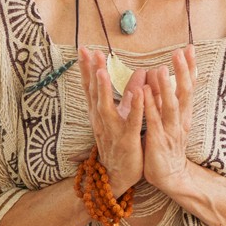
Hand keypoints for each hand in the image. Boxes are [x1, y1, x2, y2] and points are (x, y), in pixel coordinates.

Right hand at [81, 48, 145, 193]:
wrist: (118, 176)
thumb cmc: (121, 144)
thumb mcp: (125, 115)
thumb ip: (132, 93)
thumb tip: (141, 72)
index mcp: (100, 113)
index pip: (91, 87)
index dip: (87, 69)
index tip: (84, 50)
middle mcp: (102, 120)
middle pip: (94, 93)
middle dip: (91, 73)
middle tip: (87, 52)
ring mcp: (112, 131)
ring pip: (105, 107)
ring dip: (104, 89)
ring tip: (102, 71)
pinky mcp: (127, 141)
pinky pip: (130, 122)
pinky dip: (135, 108)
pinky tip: (140, 94)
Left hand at [141, 46, 195, 196]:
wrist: (171, 176)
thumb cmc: (167, 145)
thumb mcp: (170, 119)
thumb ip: (166, 99)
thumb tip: (164, 78)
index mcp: (182, 113)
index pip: (188, 86)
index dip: (189, 68)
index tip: (190, 48)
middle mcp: (179, 119)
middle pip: (184, 92)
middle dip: (182, 72)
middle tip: (180, 52)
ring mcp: (170, 130)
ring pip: (170, 106)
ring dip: (165, 87)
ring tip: (161, 69)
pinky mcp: (158, 141)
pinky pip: (154, 122)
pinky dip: (150, 107)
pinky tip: (144, 93)